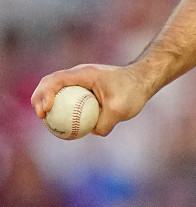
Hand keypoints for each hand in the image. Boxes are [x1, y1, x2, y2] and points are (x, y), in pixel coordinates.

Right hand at [31, 63, 153, 135]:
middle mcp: (79, 75)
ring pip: (56, 90)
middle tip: (41, 116)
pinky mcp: (84, 90)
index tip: (46, 110)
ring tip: (45, 119)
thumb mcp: (121, 109)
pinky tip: (61, 124)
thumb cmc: (133, 91)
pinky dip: (61, 108)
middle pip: (50, 82)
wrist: (144, 80)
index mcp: (85, 73)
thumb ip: (105, 122)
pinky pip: (67, 98)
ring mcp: (80, 82)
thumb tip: (92, 132)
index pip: (57, 80)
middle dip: (39, 97)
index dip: (46, 93)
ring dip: (46, 102)